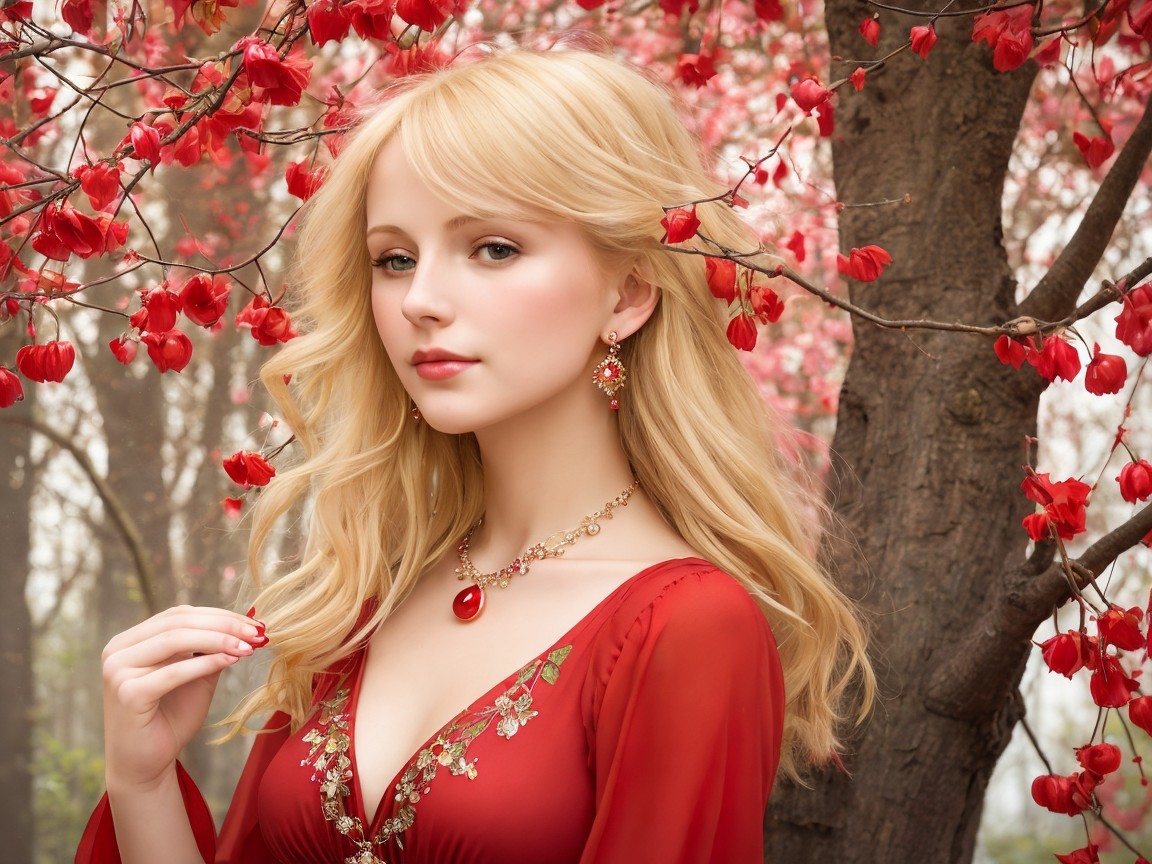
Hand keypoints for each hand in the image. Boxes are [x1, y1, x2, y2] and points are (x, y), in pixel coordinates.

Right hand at [101, 605, 262, 792]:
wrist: (145, 765)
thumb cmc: (171, 718)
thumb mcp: (196, 676)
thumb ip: (211, 650)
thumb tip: (245, 626)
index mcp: (130, 641)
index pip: (179, 614)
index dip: (219, 615)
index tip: (254, 622)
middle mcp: (117, 651)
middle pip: (178, 622)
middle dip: (223, 624)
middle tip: (257, 632)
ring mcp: (118, 671)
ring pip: (175, 640)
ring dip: (219, 639)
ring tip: (249, 646)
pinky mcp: (127, 694)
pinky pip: (174, 671)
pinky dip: (206, 663)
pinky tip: (231, 661)